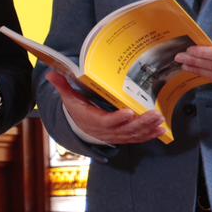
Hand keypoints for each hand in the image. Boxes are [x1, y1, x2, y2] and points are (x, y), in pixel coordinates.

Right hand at [44, 71, 163, 145]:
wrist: (80, 127)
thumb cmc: (77, 109)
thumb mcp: (69, 98)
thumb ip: (62, 86)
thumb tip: (50, 73)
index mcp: (93, 120)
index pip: (106, 121)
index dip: (118, 118)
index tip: (129, 112)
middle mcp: (106, 131)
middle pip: (125, 129)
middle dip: (141, 123)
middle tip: (154, 114)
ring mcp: (116, 135)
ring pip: (134, 134)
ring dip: (148, 128)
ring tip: (160, 120)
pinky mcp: (124, 137)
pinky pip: (138, 138)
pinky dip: (150, 135)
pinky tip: (161, 130)